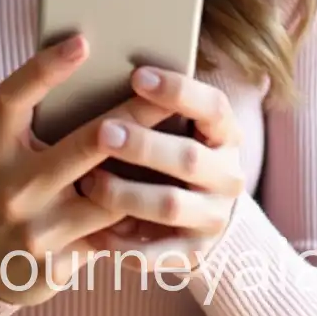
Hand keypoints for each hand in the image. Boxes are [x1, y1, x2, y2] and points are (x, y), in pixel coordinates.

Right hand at [0, 35, 171, 305]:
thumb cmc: (7, 184)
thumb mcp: (7, 150)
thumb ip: (38, 118)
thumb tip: (92, 64)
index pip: (14, 97)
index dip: (45, 67)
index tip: (82, 42)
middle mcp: (13, 186)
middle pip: (85, 142)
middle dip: (135, 116)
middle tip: (169, 93)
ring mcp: (35, 228)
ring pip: (110, 193)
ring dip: (145, 169)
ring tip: (184, 139)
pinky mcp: (58, 263)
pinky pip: (112, 233)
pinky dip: (138, 213)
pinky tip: (166, 193)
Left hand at [78, 67, 244, 273]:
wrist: (201, 214)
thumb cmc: (172, 148)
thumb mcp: (179, 123)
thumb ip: (155, 103)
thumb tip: (100, 61)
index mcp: (225, 134)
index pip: (213, 107)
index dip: (178, 91)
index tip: (137, 75)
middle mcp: (228, 175)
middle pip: (190, 160)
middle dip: (144, 145)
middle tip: (103, 132)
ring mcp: (212, 217)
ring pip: (169, 206)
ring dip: (125, 193)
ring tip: (88, 181)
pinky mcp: (193, 254)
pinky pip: (155, 253)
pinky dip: (122, 242)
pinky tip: (90, 229)